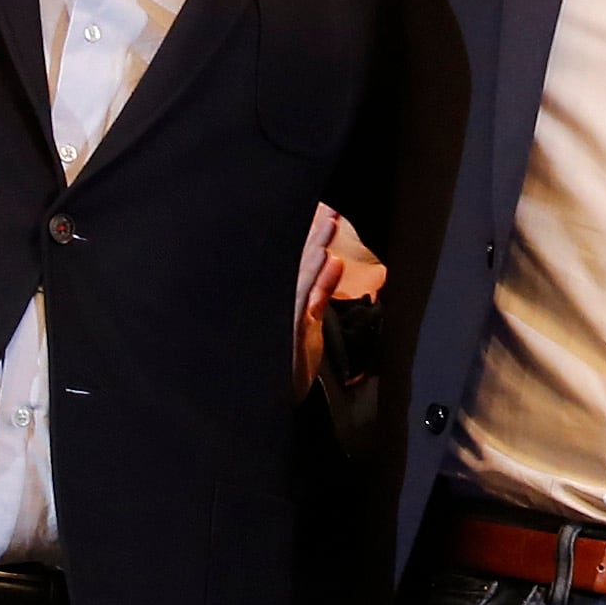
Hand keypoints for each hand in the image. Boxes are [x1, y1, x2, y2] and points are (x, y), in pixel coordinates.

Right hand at [292, 207, 386, 393]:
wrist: (272, 399)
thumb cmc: (290, 358)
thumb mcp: (308, 321)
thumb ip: (320, 292)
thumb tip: (333, 260)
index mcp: (284, 298)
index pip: (294, 259)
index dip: (307, 232)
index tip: (319, 205)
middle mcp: (280, 303)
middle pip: (295, 261)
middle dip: (311, 233)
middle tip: (327, 206)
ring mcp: (284, 318)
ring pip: (300, 277)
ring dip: (315, 249)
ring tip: (330, 224)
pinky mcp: (292, 336)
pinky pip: (306, 305)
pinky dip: (320, 284)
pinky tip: (333, 263)